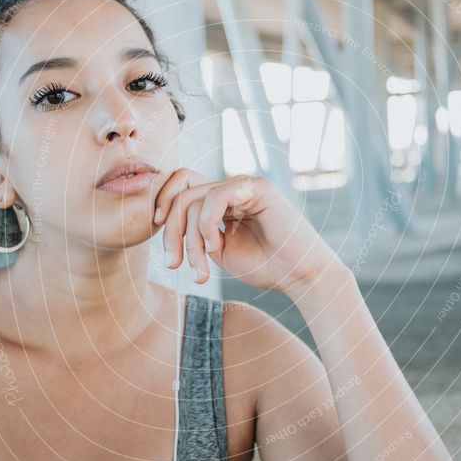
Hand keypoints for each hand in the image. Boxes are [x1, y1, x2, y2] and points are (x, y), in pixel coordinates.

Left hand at [153, 169, 346, 295]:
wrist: (301, 276)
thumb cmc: (265, 266)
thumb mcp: (218, 250)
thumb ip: (195, 232)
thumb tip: (165, 219)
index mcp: (222, 202)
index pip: (181, 187)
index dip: (162, 206)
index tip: (159, 239)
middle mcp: (232, 188)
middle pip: (181, 192)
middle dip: (170, 230)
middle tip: (172, 264)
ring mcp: (244, 185)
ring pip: (194, 198)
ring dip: (189, 238)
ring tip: (200, 268)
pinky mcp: (257, 187)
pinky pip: (214, 196)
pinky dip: (206, 225)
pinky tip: (216, 247)